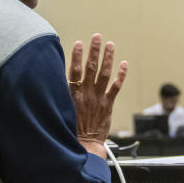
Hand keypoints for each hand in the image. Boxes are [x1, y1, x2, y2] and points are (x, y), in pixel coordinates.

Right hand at [68, 34, 127, 157]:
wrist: (84, 145)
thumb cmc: (70, 130)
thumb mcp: (61, 110)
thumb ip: (63, 95)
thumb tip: (59, 80)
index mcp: (72, 95)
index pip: (74, 71)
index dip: (76, 56)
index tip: (78, 43)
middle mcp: (86, 94)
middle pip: (91, 68)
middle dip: (94, 51)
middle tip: (97, 37)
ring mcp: (98, 99)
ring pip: (104, 74)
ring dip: (108, 58)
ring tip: (110, 45)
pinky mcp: (108, 105)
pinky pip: (116, 87)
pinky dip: (121, 75)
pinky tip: (124, 64)